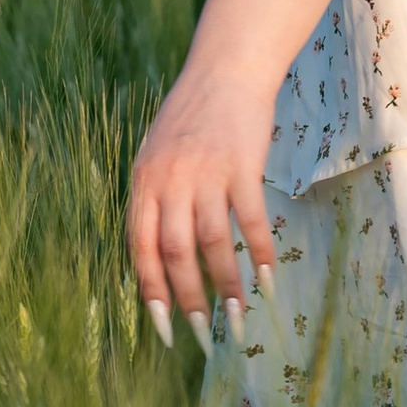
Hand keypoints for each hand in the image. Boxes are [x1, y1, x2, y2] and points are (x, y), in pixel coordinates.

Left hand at [126, 62, 277, 348]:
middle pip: (175, 253)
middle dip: (189, 301)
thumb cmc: (191, 118)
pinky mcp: (242, 165)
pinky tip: (267, 280)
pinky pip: (250, 219)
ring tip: (239, 318)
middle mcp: (170, 180)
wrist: (225, 70)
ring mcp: (206, 172)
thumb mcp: (156, 155)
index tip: (165, 330)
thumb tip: (159, 261)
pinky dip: (259, 253)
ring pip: (213, 242)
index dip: (152, 293)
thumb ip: (155, 201)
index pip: (140, 249)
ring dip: (227, 286)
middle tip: (204, 336)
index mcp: (143, 182)